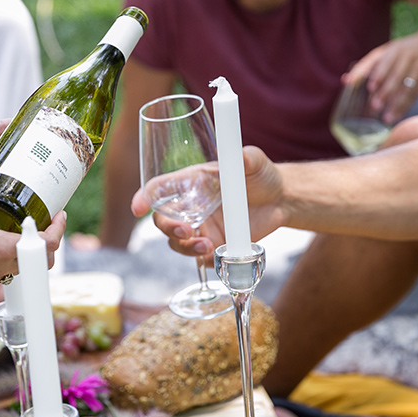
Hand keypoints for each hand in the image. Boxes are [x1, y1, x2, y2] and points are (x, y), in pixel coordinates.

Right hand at [0, 154, 66, 288]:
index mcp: (5, 249)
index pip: (47, 245)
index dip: (58, 229)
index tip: (60, 214)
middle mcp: (2, 268)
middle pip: (40, 261)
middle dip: (47, 243)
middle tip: (45, 223)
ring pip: (21, 266)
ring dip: (27, 250)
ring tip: (21, 227)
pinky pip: (2, 270)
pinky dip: (8, 256)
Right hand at [130, 146, 284, 256]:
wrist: (280, 199)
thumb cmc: (260, 174)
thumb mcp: (253, 161)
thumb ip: (246, 158)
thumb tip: (242, 155)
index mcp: (190, 183)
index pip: (157, 190)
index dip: (143, 198)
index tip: (137, 208)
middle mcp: (190, 207)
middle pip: (163, 220)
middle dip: (168, 228)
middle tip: (186, 231)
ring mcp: (201, 228)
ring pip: (177, 243)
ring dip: (185, 247)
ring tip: (206, 246)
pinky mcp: (215, 245)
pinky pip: (199, 259)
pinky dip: (203, 261)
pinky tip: (216, 255)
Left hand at [344, 34, 417, 123]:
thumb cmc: (398, 53)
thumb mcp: (383, 54)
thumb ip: (365, 67)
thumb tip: (345, 81)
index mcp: (394, 50)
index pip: (385, 63)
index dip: (378, 75)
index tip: (370, 88)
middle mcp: (407, 57)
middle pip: (397, 76)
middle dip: (386, 92)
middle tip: (375, 106)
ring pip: (408, 88)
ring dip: (397, 104)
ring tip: (386, 118)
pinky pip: (416, 94)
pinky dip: (406, 106)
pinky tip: (397, 115)